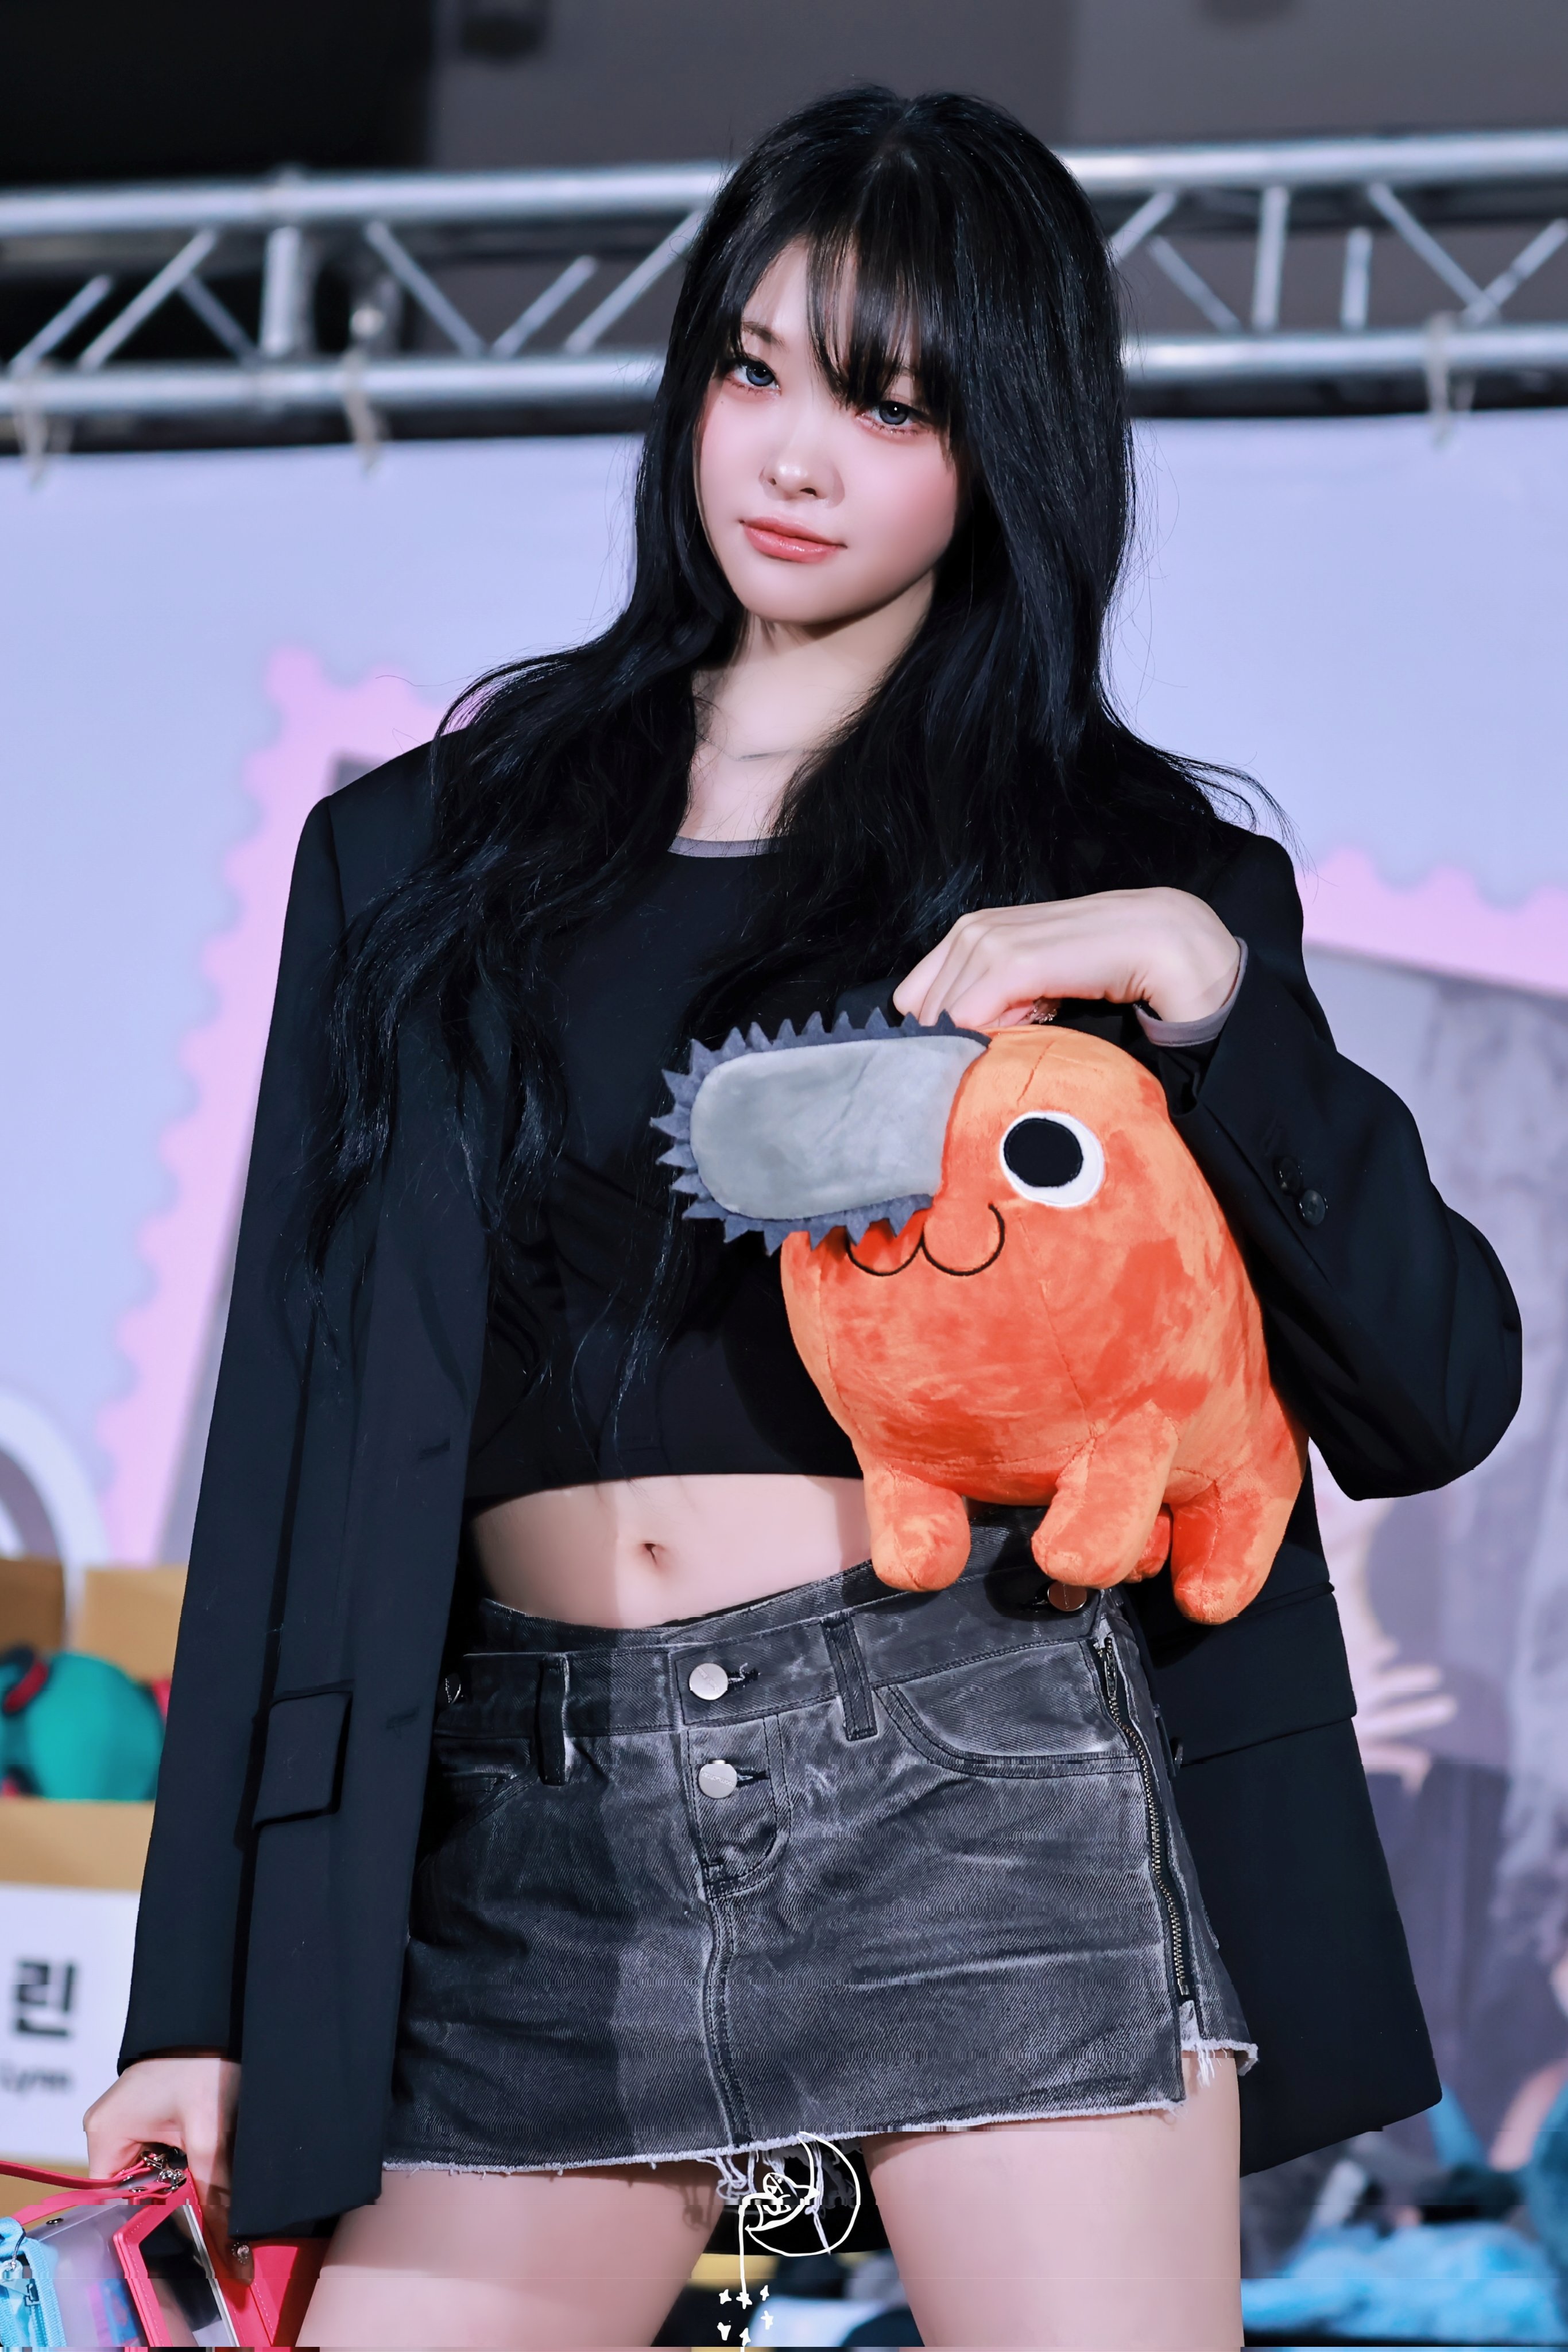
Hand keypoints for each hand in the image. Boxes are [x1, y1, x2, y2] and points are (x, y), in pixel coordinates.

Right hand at [84, 2053, 249, 2282]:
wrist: (220, 2018)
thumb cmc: (205, 2066)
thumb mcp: (209, 2134)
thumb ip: (214, 2192)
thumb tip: (230, 2251)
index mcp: (105, 2133)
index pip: (114, 2201)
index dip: (148, 2218)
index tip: (182, 2228)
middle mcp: (106, 2128)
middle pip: (133, 2188)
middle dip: (168, 2197)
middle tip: (202, 2201)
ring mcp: (125, 2118)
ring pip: (150, 2171)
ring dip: (178, 2176)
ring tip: (206, 2171)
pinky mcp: (145, 2112)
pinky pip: (158, 2151)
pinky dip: (181, 2157)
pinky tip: (202, 2152)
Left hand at [894, 888, 1241, 1029]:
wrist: (1153, 940)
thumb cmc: (1091, 963)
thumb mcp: (1027, 980)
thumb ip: (987, 997)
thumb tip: (952, 1041)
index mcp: (967, 933)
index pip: (913, 1000)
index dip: (941, 1030)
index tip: (987, 1034)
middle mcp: (969, 931)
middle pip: (924, 1015)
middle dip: (957, 1037)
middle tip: (1016, 1027)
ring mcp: (988, 942)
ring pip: (945, 1021)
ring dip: (983, 1036)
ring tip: (1035, 1018)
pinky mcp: (1011, 962)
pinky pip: (969, 1019)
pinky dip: (993, 1036)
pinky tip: (1035, 1020)